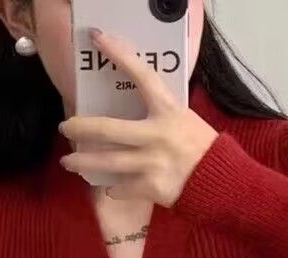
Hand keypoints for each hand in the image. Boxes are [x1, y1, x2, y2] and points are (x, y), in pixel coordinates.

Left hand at [58, 28, 218, 206]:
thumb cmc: (203, 149)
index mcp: (168, 111)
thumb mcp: (185, 120)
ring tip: (68, 162)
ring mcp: (152, 162)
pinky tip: (109, 187)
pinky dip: (113, 189)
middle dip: (81, 127)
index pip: (142, 75)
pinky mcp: (151, 187)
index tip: (98, 39)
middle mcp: (157, 135)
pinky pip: (121, 188)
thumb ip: (160, 114)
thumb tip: (133, 106)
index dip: (120, 55)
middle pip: (107, 129)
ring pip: (106, 162)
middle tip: (65, 126)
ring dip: (82, 162)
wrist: (221, 182)